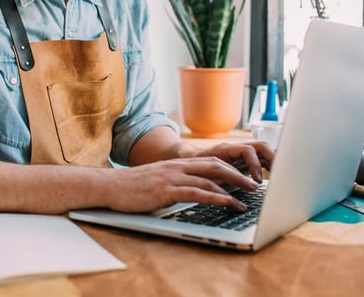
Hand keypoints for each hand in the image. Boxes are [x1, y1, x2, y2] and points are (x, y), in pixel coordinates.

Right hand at [106, 157, 260, 212]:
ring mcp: (173, 178)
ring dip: (232, 190)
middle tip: (253, 185)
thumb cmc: (131, 187)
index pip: (210, 161)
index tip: (243, 177)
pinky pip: (198, 193)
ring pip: (211, 179)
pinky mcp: (167, 191)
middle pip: (216, 166)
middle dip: (238, 175)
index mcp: (176, 163)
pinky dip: (217, 198)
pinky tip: (228, 203)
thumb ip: (174, 181)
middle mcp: (178, 167)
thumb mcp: (157, 179)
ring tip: (245, 200)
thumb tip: (189, 190)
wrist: (109, 186)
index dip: (230, 168)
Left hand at [192, 141, 273, 182]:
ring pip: (263, 150)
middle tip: (277, 177)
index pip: (248, 150)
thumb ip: (216, 180)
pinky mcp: (245, 158)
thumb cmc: (196, 167)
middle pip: (261, 146)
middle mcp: (236, 148)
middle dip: (272, 159)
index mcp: (226, 149)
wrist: (189, 159)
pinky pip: (261, 158)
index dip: (255, 165)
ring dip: (273, 162)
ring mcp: (242, 152)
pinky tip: (271, 177)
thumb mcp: (205, 175)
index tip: (258, 181)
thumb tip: (225, 193)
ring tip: (278, 177)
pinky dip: (268, 165)